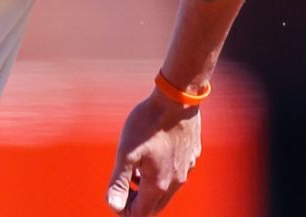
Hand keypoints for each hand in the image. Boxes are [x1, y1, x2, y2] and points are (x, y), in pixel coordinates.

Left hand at [105, 91, 201, 215]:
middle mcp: (176, 181)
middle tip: (122, 189)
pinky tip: (152, 157)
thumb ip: (119, 181)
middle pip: (155, 206)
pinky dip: (161, 175)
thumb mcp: (126, 152)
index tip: (114, 198)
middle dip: (137, 203)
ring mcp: (186, 168)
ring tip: (133, 173)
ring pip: (167, 191)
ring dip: (148, 189)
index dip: (124, 211)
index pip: (141, 213)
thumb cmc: (147, 124)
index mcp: (158, 184)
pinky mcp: (192, 156)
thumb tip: (113, 206)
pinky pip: (176, 175)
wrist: (176, 99)